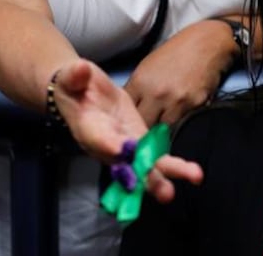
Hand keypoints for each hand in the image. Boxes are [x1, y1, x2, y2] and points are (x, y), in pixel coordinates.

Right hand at [54, 59, 202, 200]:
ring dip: (166, 174)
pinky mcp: (137, 138)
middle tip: (166, 191)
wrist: (81, 91)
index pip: (101, 139)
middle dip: (147, 177)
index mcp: (89, 128)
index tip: (124, 151)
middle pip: (127, 164)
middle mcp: (107, 144)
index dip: (112, 146)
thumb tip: (80, 70)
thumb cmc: (73, 84)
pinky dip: (170, 164)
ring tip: (192, 178)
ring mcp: (124, 144)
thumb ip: (74, 76)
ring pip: (144, 164)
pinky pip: (153, 154)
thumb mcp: (70, 77)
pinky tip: (191, 172)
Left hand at [124, 20, 234, 125]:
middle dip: (145, 128)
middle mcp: (156, 93)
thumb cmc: (178, 52)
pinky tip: (182, 111)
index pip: (128, 112)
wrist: (207, 42)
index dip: (130, 119)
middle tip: (149, 126)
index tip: (133, 122)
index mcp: (141, 82)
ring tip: (166, 120)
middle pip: (144, 125)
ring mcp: (176, 100)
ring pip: (163, 129)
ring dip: (163, 127)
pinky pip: (183, 122)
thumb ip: (138, 89)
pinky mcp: (194, 105)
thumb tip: (131, 109)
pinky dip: (181, 120)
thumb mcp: (149, 65)